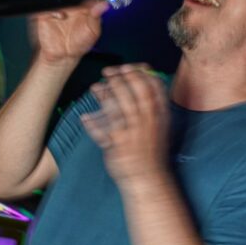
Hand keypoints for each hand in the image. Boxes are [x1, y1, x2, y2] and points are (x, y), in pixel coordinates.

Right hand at [30, 0, 108, 66]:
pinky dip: (53, 7)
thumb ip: (97, 16)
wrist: (64, 56)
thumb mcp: (93, 31)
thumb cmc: (79, 43)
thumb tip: (104, 4)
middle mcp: (72, 1)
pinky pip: (46, 4)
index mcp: (85, 4)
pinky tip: (60, 15)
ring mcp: (58, 5)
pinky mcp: (45, 13)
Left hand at [82, 64, 171, 194]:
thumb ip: (153, 104)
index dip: (139, 73)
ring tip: (95, 87)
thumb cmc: (151, 149)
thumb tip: (142, 80)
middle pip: (135, 92)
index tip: (128, 66)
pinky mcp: (118, 145)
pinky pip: (101, 130)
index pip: (153, 86)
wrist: (148, 177)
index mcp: (160, 115)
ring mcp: (133, 133)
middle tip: (109, 71)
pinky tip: (85, 117)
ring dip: (105, 93)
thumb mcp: (159, 125)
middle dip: (121, 77)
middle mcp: (148, 122)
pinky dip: (91, 123)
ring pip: (119, 106)